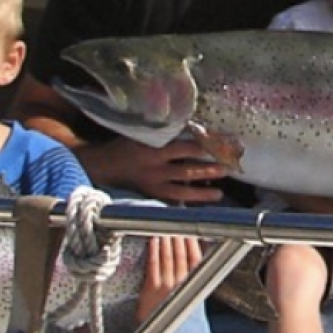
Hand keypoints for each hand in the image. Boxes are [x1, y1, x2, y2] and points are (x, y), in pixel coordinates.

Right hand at [81, 137, 232, 204]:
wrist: (103, 165)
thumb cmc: (126, 144)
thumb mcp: (143, 133)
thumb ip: (165, 133)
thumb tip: (193, 130)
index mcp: (153, 150)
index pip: (184, 147)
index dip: (204, 145)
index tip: (221, 142)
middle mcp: (155, 169)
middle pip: (187, 170)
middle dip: (209, 170)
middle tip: (228, 168)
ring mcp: (153, 185)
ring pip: (182, 191)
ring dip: (202, 192)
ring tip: (219, 193)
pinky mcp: (151, 195)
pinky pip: (172, 200)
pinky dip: (187, 201)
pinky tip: (200, 202)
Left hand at [135, 235, 203, 322]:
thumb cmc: (176, 310)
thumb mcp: (190, 294)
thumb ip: (193, 275)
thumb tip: (196, 252)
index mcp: (193, 284)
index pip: (195, 259)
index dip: (192, 243)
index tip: (189, 232)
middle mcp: (181, 284)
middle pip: (181, 255)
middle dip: (178, 238)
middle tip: (175, 225)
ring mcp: (166, 285)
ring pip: (168, 257)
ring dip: (166, 241)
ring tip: (165, 229)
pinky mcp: (151, 287)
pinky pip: (153, 264)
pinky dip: (154, 251)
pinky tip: (153, 241)